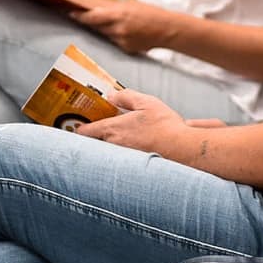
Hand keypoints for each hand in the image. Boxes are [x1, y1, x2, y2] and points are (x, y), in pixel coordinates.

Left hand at [71, 0, 179, 54]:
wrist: (168, 29)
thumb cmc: (150, 13)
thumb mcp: (131, 6)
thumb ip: (113, 9)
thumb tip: (94, 9)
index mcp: (119, 14)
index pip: (92, 15)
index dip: (78, 14)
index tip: (67, 10)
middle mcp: (118, 28)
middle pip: (94, 25)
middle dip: (83, 20)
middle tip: (69, 13)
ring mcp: (121, 40)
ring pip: (103, 33)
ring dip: (100, 28)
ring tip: (96, 20)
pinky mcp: (125, 48)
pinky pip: (113, 41)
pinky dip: (113, 36)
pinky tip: (122, 32)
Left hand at [78, 89, 201, 159]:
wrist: (183, 150)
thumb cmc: (165, 125)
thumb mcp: (146, 102)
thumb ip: (125, 96)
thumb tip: (111, 95)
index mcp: (113, 129)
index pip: (86, 131)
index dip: (80, 128)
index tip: (78, 124)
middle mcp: (114, 146)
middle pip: (95, 143)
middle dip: (96, 137)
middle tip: (100, 128)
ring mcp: (123, 159)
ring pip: (108, 152)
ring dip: (110, 146)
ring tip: (123, 137)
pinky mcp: (133, 167)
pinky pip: (120, 161)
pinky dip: (122, 155)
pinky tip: (136, 148)